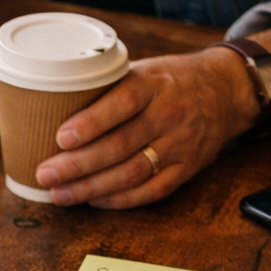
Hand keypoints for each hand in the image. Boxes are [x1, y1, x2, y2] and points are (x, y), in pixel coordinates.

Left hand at [35, 48, 259, 207]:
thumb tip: (48, 105)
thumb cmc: (169, 80)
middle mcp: (169, 114)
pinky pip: (152, 190)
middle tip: (46, 175)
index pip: (122, 104)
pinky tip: (94, 201)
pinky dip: (121, 200)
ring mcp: (180, 144)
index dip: (91, 123)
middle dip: (78, 165)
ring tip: (60, 194)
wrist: (225, 90)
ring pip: (132, 173)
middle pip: (120, 146)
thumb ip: (107, 87)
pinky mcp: (188, 168)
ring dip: (92, 188)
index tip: (60, 137)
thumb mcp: (143, 69)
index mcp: (153, 84)